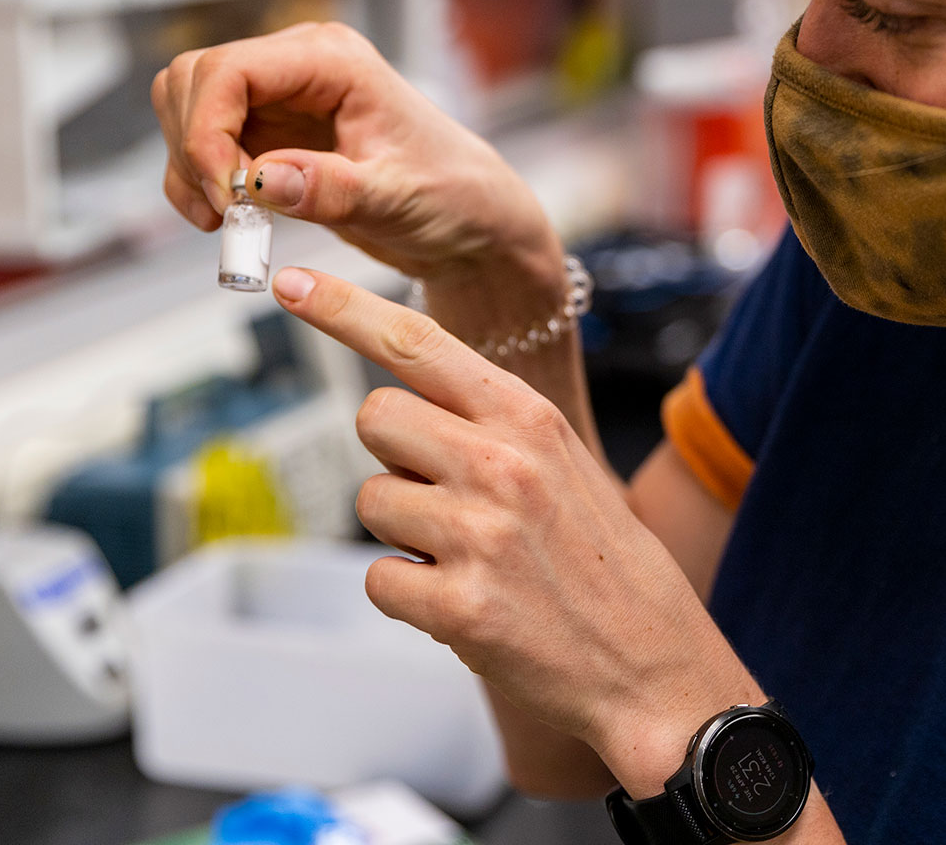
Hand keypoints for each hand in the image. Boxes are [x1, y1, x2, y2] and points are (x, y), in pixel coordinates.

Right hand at [150, 22, 557, 284]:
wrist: (468, 218)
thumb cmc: (451, 194)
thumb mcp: (398, 197)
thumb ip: (331, 189)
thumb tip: (263, 180)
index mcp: (333, 60)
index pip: (231, 70)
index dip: (207, 130)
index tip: (224, 193)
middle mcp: (300, 66)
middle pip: (195, 79)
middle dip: (194, 146)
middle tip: (226, 211)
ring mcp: (281, 96)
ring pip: (187, 107)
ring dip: (188, 164)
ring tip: (226, 221)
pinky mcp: (269, 132)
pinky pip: (202, 143)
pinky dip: (196, 180)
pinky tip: (225, 219)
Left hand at [271, 265, 760, 786]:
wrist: (653, 664)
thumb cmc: (607, 565)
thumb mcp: (566, 463)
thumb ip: (493, 423)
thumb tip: (406, 398)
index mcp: (529, 418)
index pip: (417, 341)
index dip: (345, 307)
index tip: (292, 281)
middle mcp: (500, 463)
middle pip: (375, 417)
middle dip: (392, 454)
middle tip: (443, 494)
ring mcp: (477, 534)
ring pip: (371, 500)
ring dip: (404, 533)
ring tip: (469, 558)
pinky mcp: (458, 604)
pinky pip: (379, 579)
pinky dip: (407, 596)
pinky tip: (464, 602)